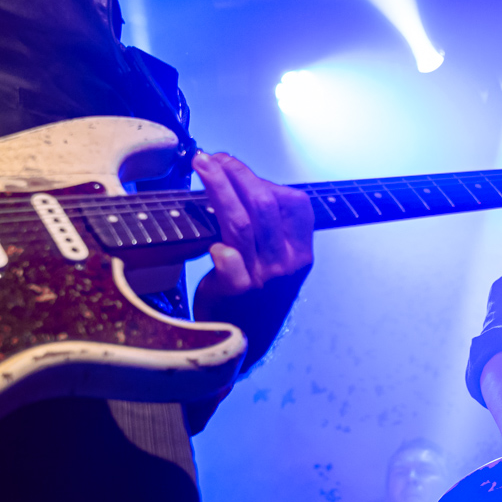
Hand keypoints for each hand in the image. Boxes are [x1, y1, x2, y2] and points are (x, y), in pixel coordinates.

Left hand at [192, 151, 314, 304]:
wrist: (247, 342)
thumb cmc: (257, 296)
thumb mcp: (278, 263)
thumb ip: (269, 231)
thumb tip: (240, 187)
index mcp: (300, 251)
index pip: (295, 203)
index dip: (265, 180)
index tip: (236, 168)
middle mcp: (286, 263)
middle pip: (264, 205)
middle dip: (236, 174)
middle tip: (211, 159)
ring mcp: (263, 279)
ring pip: (242, 223)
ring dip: (220, 189)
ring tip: (202, 167)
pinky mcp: (238, 294)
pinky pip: (232, 265)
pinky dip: (223, 251)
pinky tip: (211, 242)